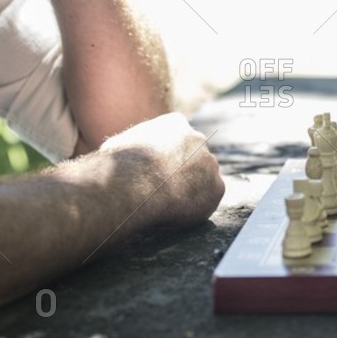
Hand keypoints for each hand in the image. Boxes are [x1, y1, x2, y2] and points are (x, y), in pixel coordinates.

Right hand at [98, 112, 225, 230]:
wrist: (136, 182)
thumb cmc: (119, 165)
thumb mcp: (119, 145)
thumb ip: (133, 147)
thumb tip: (122, 155)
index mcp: (174, 123)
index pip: (177, 137)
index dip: (167, 156)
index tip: (157, 170)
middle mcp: (198, 139)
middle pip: (194, 157)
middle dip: (183, 171)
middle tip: (166, 190)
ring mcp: (210, 163)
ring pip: (203, 178)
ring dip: (190, 190)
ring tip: (167, 204)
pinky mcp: (216, 188)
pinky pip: (208, 200)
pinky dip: (195, 208)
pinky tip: (175, 213)